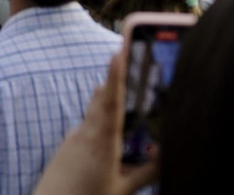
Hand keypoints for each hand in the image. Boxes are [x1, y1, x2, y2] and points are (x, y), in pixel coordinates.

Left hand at [32, 50, 158, 194]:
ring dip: (106, 99)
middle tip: (125, 55)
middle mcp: (85, 134)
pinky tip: (107, 127)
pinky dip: (99, 121)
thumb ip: (145, 173)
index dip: (116, 76)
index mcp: (102, 142)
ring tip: (119, 84)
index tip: (118, 52)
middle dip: (114, 79)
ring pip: (93, 113)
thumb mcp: (122, 189)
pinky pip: (87, 127)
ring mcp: (73, 138)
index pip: (112, 102)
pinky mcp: (67, 146)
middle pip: (102, 100)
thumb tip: (166, 157)